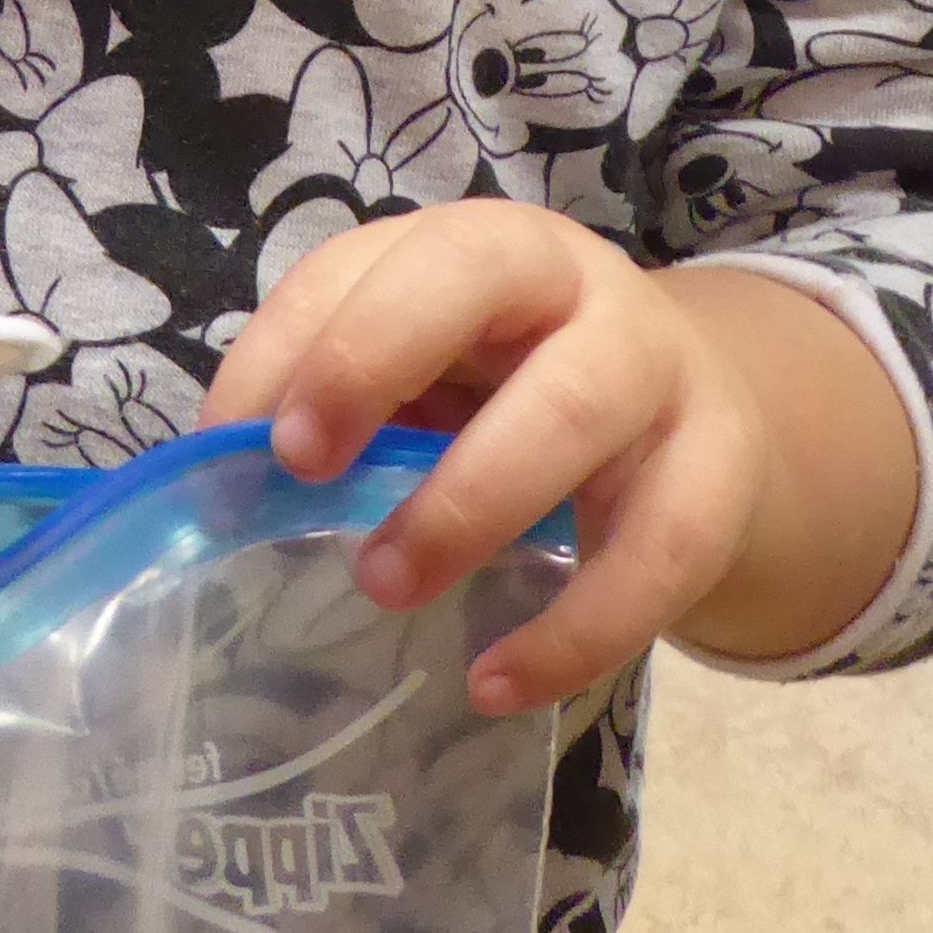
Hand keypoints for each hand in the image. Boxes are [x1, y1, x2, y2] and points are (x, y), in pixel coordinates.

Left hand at [204, 200, 920, 711]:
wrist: (694, 418)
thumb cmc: (515, 397)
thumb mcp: (435, 382)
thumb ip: (341, 410)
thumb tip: (215, 484)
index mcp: (483, 248)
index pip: (380, 255)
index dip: (309, 336)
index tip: (247, 438)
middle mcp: (574, 283)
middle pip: (480, 273)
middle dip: (374, 359)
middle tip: (304, 473)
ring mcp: (658, 369)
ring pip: (575, 408)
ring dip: (468, 501)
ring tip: (384, 584)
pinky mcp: (718, 473)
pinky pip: (660, 551)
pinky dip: (575, 629)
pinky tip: (493, 683)